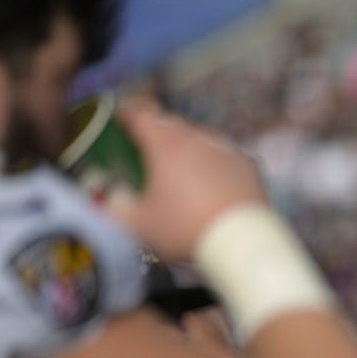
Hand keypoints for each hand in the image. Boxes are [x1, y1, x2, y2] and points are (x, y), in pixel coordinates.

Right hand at [106, 99, 268, 261]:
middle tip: (150, 150)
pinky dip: (215, 163)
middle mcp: (198, 138)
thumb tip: (107, 201)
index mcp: (166, 143)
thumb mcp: (139, 224)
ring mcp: (227, 149)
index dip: (128, 115)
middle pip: (172, 125)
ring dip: (189, 148)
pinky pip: (225, 156)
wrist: (241, 243)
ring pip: (202, 138)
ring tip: (182, 170)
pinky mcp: (249, 165)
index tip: (122, 121)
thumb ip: (115, 208)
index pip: (141, 114)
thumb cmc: (185, 229)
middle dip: (158, 133)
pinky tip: (212, 182)